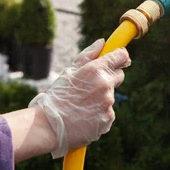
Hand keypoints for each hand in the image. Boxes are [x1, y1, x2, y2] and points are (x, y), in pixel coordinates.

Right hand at [28, 39, 130, 157]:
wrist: (48, 126)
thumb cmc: (56, 97)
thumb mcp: (69, 72)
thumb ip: (88, 55)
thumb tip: (102, 42)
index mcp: (96, 69)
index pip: (121, 56)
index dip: (120, 57)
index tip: (119, 60)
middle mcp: (105, 84)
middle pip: (119, 76)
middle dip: (109, 78)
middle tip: (91, 87)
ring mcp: (108, 102)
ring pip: (111, 96)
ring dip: (101, 99)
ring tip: (82, 106)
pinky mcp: (108, 118)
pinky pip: (108, 113)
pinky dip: (99, 114)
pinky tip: (84, 117)